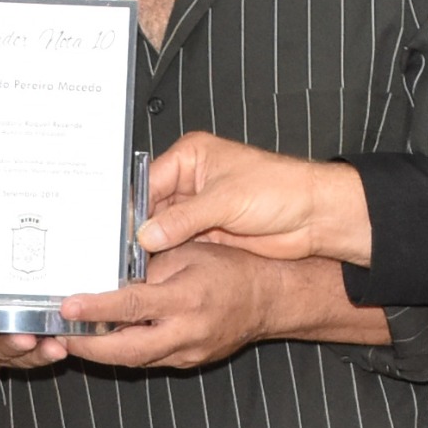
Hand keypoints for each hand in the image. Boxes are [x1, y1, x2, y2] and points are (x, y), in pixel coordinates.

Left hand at [55, 243, 323, 370]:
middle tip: (56, 334)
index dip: (95, 308)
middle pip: (126, 351)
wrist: (270, 300)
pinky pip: (147, 360)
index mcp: (187, 299)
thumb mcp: (188, 251)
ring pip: (133, 360)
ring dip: (100, 352)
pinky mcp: (187, 362)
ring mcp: (187, 353)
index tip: (65, 307)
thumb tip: (104, 269)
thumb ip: (148, 264)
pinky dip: (121, 351)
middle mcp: (187, 333)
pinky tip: (101, 339)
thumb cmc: (230, 267)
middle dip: (87, 346)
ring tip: (69, 337)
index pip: (132, 306)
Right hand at [134, 132, 375, 263]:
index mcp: (192, 157)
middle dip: (136, 230)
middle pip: (150, 206)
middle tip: (114, 254)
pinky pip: (177, 245)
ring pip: (161, 229)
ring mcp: (198, 208)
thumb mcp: (226, 201)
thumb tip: (146, 236)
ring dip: (149, 247)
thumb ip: (183, 220)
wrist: (315, 216)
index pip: (148, 181)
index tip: (112, 232)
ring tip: (126, 265)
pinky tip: (149, 270)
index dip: (130, 207)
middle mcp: (191, 180)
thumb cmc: (280, 190)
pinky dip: (166, 257)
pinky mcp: (207, 232)